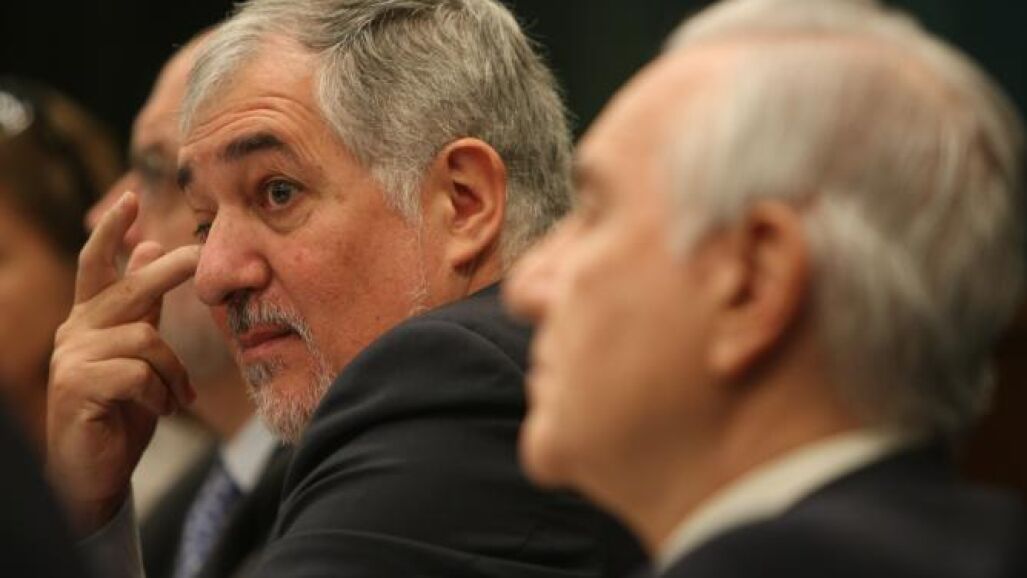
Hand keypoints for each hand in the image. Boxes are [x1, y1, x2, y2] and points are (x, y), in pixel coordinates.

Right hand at [46, 192, 199, 533]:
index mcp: (91, 320)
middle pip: (129, 288)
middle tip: (200, 256)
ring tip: (177, 398)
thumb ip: (142, 307)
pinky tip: (159, 411)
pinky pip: (138, 374)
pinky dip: (159, 394)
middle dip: (168, 271)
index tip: (132, 200)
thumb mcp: (139, 354)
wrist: (95, 471)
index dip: (112, 232)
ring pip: (145, 339)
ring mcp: (71, 357)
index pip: (97, 265)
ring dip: (172, 372)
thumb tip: (150, 247)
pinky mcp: (77, 386)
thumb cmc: (122, 411)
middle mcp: (75, 330)